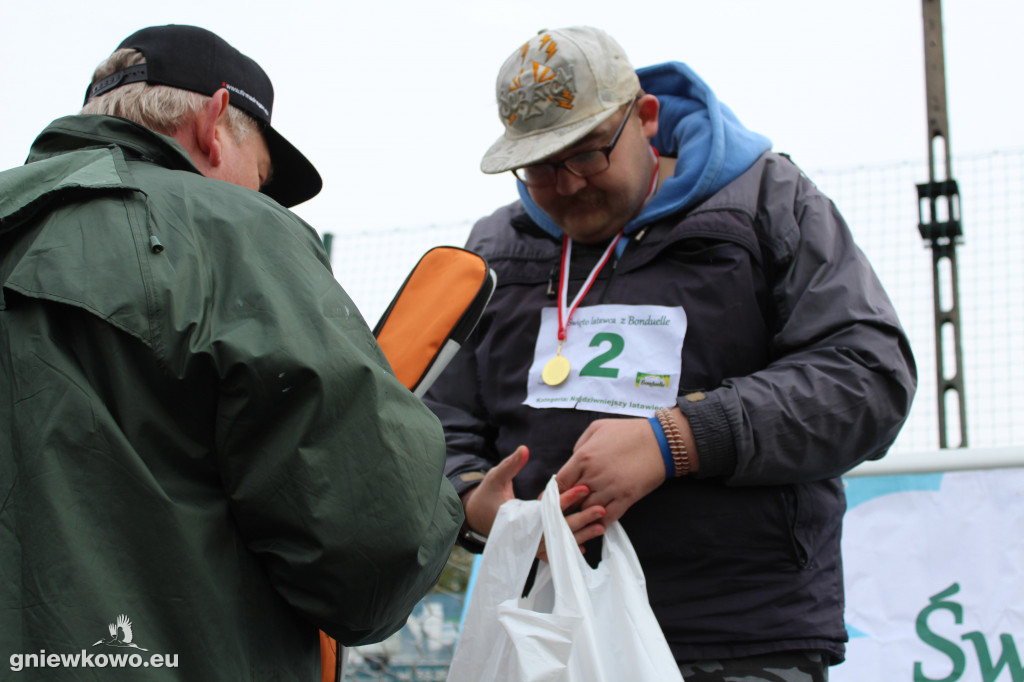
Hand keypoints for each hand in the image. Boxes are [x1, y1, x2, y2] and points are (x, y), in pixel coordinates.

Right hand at [462, 445, 606, 553]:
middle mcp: (524, 534)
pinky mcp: (530, 548)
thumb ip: (511, 464)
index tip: (584, 488)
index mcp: (517, 516)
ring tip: (601, 527)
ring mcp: (527, 544)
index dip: (566, 498)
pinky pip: (551, 552)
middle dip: (580, 519)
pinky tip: (583, 548)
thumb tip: (524, 449)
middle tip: (601, 510)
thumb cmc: (487, 494)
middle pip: (558, 529)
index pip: (547, 508)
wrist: (475, 517)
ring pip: (558, 543)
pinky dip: (566, 550)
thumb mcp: (496, 476)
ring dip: (580, 536)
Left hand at [555, 417, 666, 525]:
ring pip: (588, 510)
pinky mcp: (626, 498)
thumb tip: (573, 460)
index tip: (553, 497)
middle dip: (568, 504)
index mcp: (584, 457)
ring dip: (584, 513)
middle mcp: (594, 474)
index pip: (560, 482)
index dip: (555, 492)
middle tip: (565, 509)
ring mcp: (611, 488)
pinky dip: (601, 521)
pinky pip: (608, 517)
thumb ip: (580, 445)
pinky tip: (598, 521)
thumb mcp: (598, 428)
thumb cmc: (629, 431)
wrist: (661, 440)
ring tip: (582, 515)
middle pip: (572, 499)